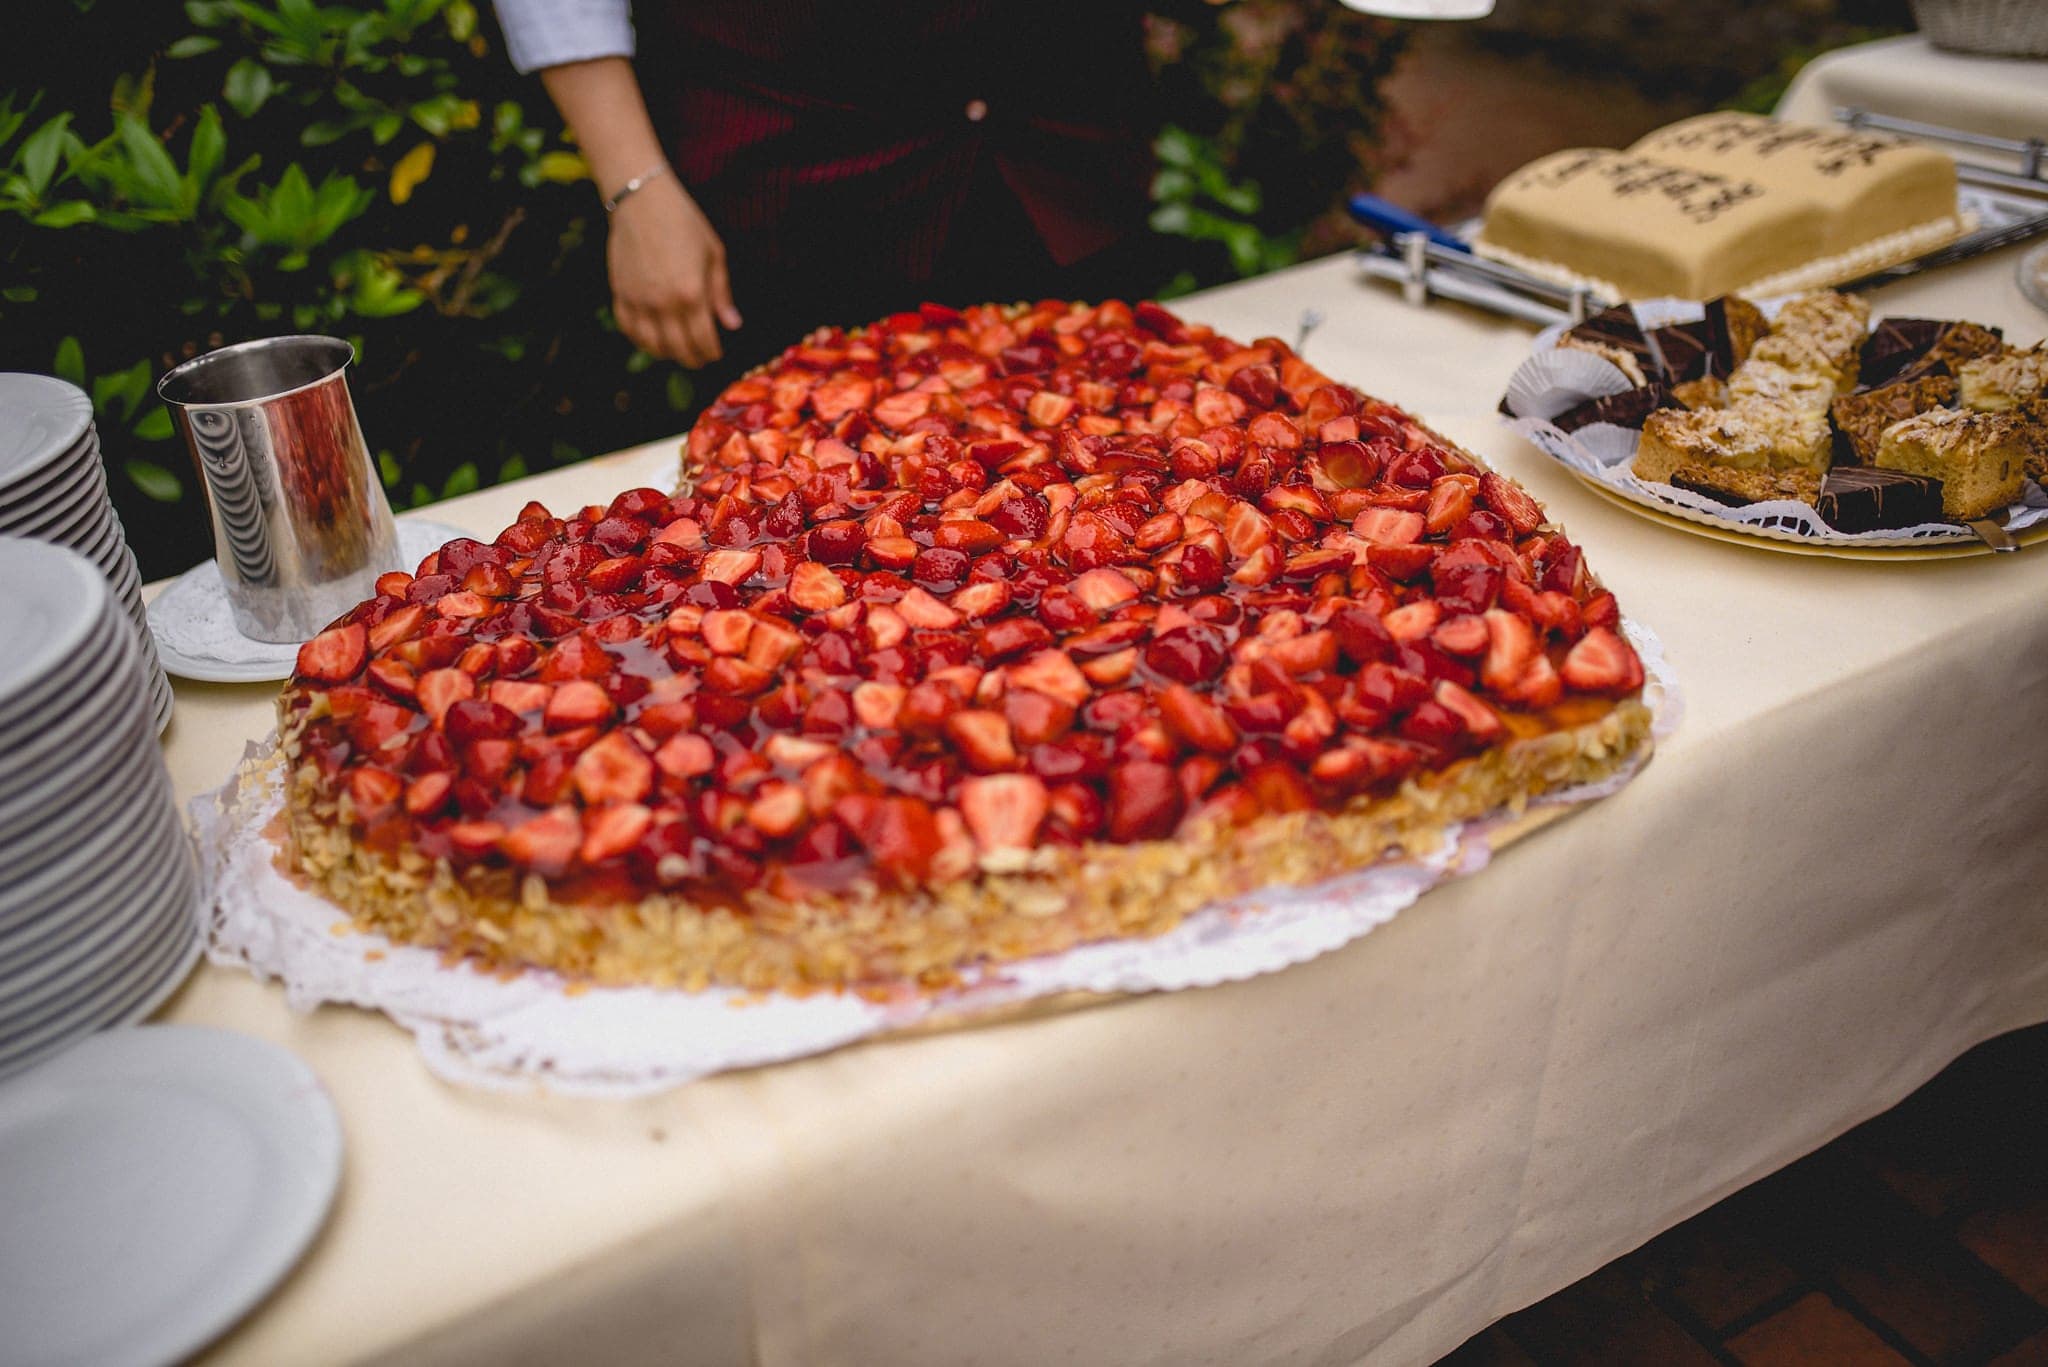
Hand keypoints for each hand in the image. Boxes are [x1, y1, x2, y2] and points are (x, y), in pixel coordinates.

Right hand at [607, 174, 742, 368]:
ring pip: (652, 345)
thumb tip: (732, 324)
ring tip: (677, 351)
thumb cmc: (684, 222)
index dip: (712, 353)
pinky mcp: (620, 293)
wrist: (641, 200)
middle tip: (700, 359)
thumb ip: (722, 293)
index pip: (703, 340)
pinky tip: (651, 340)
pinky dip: (640, 340)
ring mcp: (638, 300)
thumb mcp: (714, 254)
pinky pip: (629, 329)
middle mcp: (663, 302)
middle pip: (679, 349)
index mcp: (691, 293)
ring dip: (667, 354)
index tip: (716, 354)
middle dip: (693, 359)